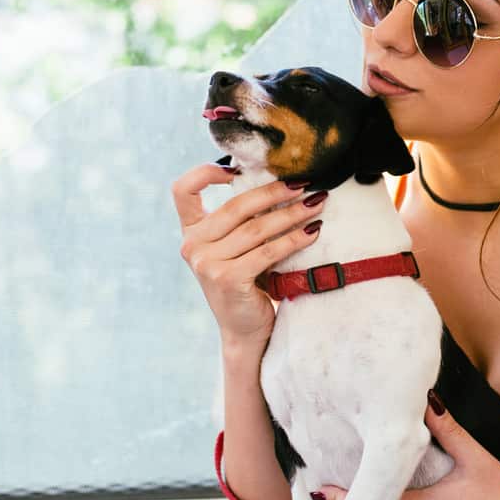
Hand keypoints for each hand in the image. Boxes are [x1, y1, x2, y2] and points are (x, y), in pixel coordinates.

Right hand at [171, 164, 324, 349]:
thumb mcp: (235, 247)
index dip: (205, 172)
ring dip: (291, 214)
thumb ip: (241, 220)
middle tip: (304, 185)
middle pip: (235, 206)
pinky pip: (268, 251)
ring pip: (257, 228)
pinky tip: (313, 232)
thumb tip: (283, 182)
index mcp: (191, 232)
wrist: (245, 330)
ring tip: (316, 204)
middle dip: (274, 192)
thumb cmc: (246, 281)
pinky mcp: (227, 278)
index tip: (237, 169)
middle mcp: (192, 246)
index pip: (183, 190)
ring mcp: (206, 263)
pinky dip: (294, 239)